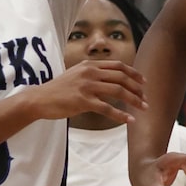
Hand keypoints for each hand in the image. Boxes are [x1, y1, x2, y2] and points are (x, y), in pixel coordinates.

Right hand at [29, 59, 145, 123]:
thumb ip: (92, 74)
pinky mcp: (83, 101)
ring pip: (118, 91)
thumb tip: (111, 80)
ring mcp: (87, 86)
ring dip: (134, 100)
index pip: (118, 66)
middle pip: (122, 77)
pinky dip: (121, 115)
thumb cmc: (58, 89)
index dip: (134, 73)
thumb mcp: (76, 74)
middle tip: (146, 99)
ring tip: (143, 108)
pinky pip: (107, 108)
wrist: (40, 98)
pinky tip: (129, 120)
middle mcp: (90, 72)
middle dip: (137, 88)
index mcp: (90, 65)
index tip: (144, 82)